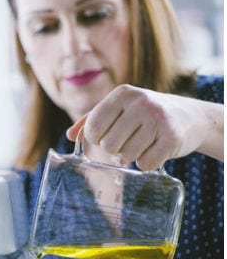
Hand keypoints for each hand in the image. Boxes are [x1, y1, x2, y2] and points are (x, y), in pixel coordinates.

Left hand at [66, 84, 223, 169]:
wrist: (188, 116)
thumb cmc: (144, 113)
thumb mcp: (118, 108)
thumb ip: (91, 120)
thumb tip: (70, 136)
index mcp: (122, 94)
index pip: (94, 125)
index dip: (94, 138)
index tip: (103, 137)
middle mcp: (140, 103)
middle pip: (109, 145)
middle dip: (114, 149)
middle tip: (126, 142)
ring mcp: (158, 119)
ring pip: (127, 156)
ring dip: (131, 156)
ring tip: (141, 144)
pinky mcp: (173, 138)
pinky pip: (146, 164)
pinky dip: (147, 163)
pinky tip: (153, 151)